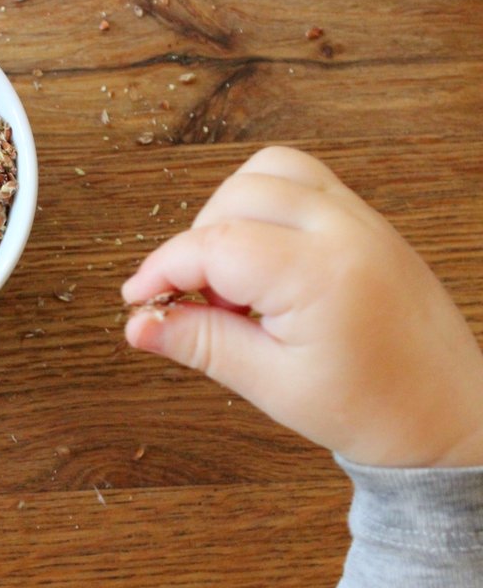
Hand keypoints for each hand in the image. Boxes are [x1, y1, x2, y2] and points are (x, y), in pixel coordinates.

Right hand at [122, 146, 482, 466]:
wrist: (450, 415)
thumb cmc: (373, 408)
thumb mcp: (271, 384)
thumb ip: (200, 344)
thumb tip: (138, 325)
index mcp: (321, 273)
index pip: (214, 245)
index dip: (163, 269)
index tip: (138, 298)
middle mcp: (344, 230)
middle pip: (236, 196)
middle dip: (197, 244)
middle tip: (194, 303)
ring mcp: (361, 219)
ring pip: (269, 172)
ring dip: (230, 213)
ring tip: (229, 277)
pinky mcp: (367, 221)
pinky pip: (303, 182)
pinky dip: (264, 206)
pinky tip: (260, 261)